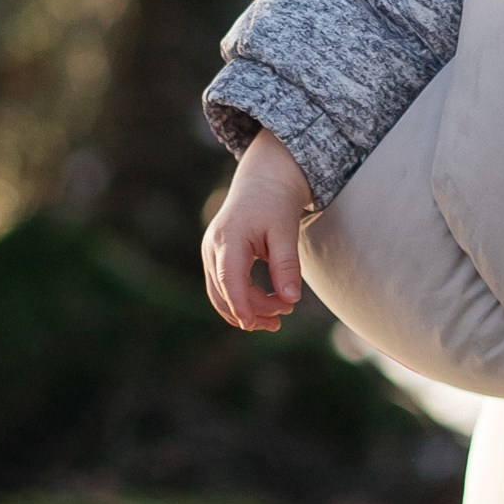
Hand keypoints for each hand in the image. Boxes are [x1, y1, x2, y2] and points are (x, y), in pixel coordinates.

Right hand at [202, 128, 313, 331]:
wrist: (265, 178)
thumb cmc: (276, 202)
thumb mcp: (286, 231)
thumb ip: (287, 265)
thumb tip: (291, 300)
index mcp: (229, 238)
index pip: (229, 280)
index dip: (240, 305)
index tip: (254, 325)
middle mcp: (213, 247)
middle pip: (224, 292)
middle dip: (251, 311)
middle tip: (283, 317)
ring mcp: (211, 252)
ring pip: (221, 293)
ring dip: (246, 309)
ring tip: (278, 316)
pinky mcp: (216, 256)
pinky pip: (224, 286)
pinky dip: (242, 299)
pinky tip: (266, 304)